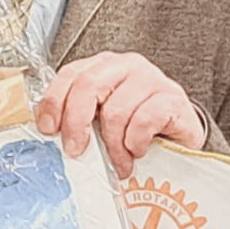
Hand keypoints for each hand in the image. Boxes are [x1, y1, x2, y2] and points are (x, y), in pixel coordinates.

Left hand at [34, 52, 206, 174]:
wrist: (181, 136)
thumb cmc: (138, 128)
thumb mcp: (103, 120)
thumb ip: (79, 118)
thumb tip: (51, 135)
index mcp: (104, 66)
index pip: (70, 74)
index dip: (54, 102)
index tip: (48, 129)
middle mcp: (127, 66)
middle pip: (88, 86)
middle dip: (76, 123)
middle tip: (76, 150)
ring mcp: (152, 79)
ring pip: (115, 110)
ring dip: (112, 145)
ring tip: (118, 162)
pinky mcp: (172, 98)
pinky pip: (143, 121)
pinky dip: (135, 142)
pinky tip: (138, 150)